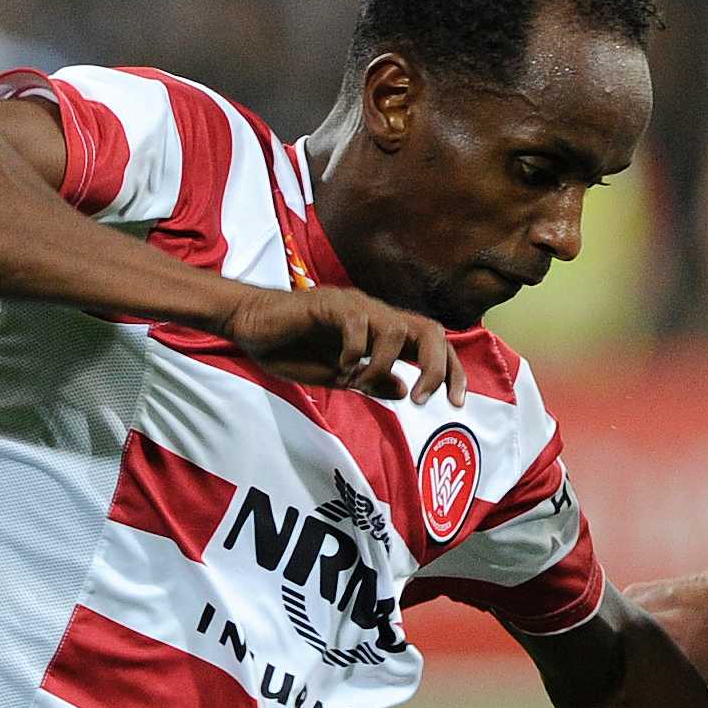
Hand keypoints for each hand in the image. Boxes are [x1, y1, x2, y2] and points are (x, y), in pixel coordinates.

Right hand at [219, 283, 464, 403]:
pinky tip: (340, 366)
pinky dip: (354, 352)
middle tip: (423, 400)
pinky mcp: (328, 304)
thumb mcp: (340, 377)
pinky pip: (356, 325)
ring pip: (396, 330)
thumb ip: (374, 382)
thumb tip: (406, 390)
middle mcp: (376, 314)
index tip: (457, 403)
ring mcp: (354, 306)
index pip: (433, 344)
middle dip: (436, 368)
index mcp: (383, 332)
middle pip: (430, 330)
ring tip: (357, 382)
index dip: (452, 371)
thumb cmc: (293, 349)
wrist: (250, 327)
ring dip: (382, 366)